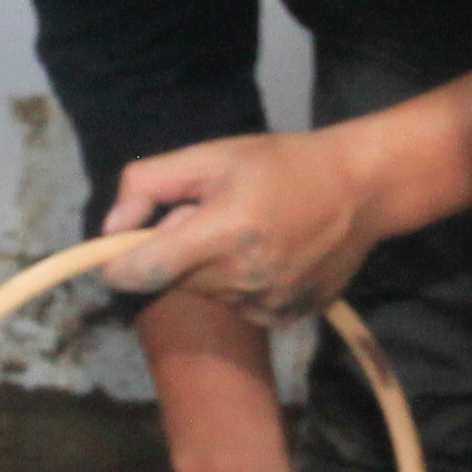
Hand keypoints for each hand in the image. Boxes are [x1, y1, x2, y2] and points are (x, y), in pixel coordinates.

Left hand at [102, 129, 384, 325]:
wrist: (360, 190)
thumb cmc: (282, 164)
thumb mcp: (210, 155)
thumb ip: (148, 185)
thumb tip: (110, 230)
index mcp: (224, 232)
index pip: (145, 271)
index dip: (117, 268)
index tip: (111, 261)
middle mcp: (245, 277)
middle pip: (174, 281)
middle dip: (177, 253)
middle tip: (210, 216)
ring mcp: (269, 302)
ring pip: (207, 295)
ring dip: (209, 270)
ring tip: (246, 232)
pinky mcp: (287, 316)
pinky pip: (239, 307)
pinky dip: (239, 286)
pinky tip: (269, 255)